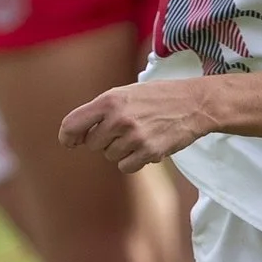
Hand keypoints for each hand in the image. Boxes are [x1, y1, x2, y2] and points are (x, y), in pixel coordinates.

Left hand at [59, 80, 210, 171]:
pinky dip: (133, 161)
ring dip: (121, 150)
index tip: (70, 142)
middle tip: (123, 129)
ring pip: (110, 156)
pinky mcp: (149, 152)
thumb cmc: (155, 97)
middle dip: (103, 140)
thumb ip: (99, 111)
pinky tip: (146, 146)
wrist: (194, 103)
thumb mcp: (124, 94)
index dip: (68, 137)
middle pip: (92, 145)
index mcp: (109, 100)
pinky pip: (126, 167)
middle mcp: (118, 119)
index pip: (71, 124)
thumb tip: (74, 136)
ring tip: (139, 134)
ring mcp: (134, 137)